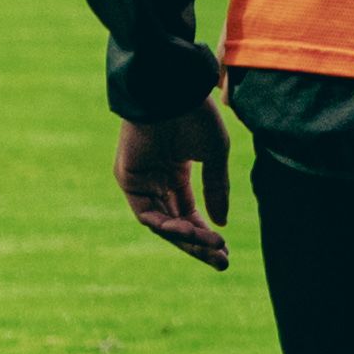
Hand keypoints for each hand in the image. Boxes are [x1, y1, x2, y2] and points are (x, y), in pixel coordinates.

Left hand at [117, 101, 230, 272]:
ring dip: (186, 238)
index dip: (205, 234)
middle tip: (221, 262)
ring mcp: (141, 182)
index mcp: (175, 173)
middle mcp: (156, 181)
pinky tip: (188, 231)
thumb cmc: (196, 115)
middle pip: (175, 223)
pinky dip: (167, 225)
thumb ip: (216, 188)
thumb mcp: (214, 155)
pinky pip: (147, 213)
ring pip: (162, 223)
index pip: (188, 213)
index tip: (225, 250)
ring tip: (211, 246)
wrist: (174, 91)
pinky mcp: (129, 179)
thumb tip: (221, 222)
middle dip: (198, 245)